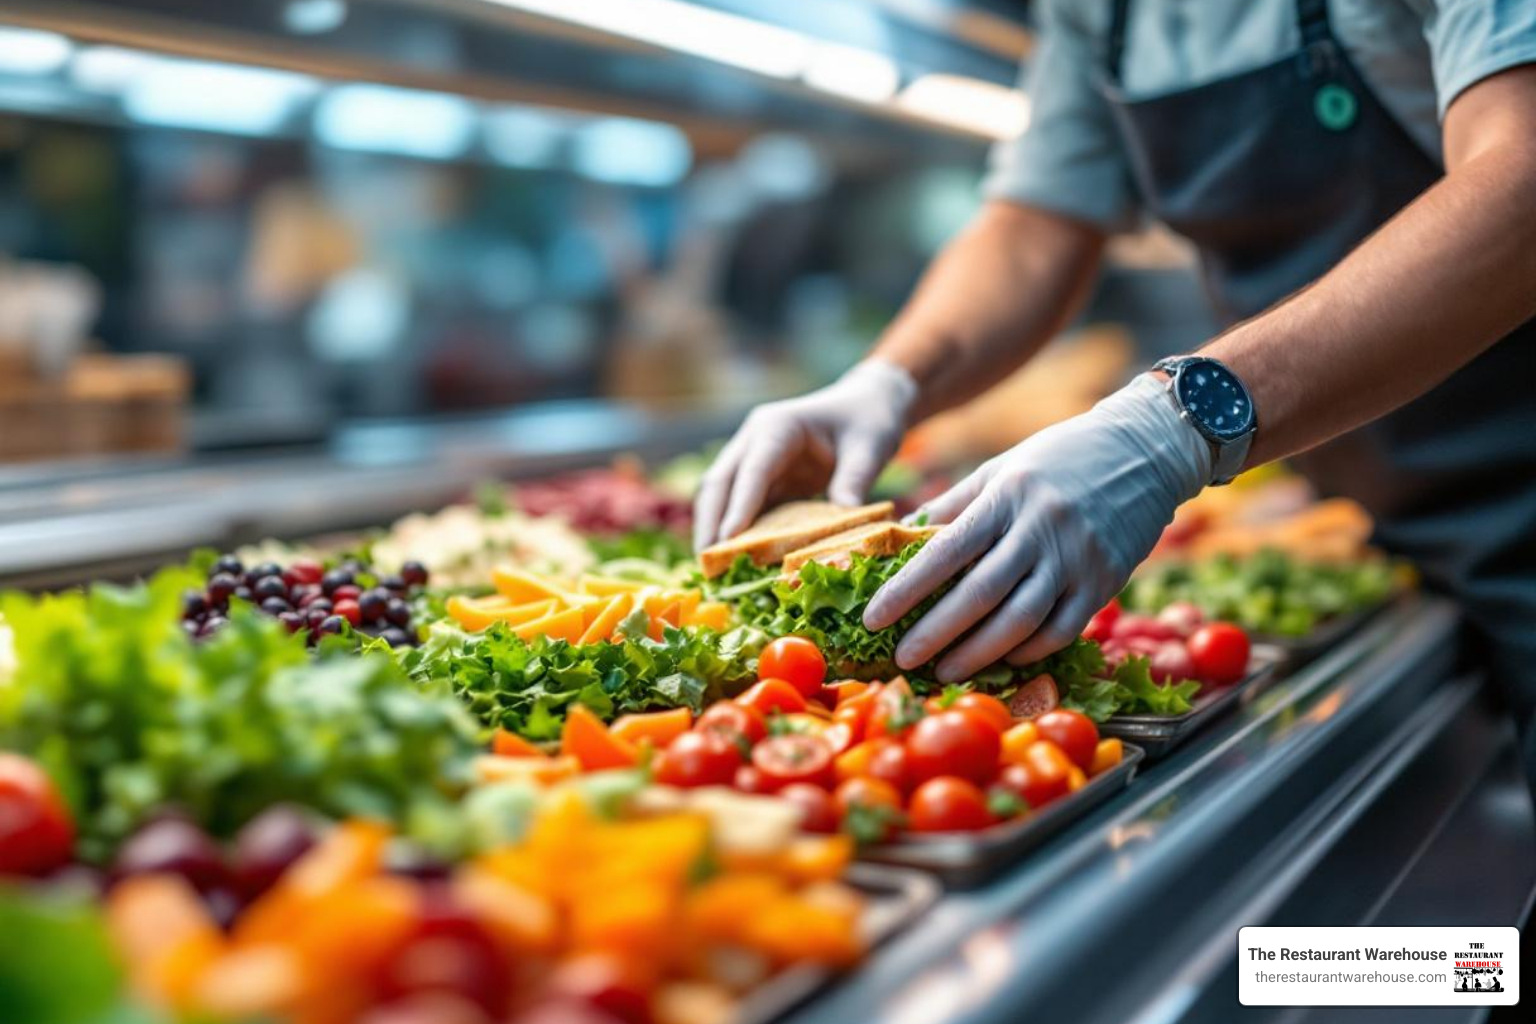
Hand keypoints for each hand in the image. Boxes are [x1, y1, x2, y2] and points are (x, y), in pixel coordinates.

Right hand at [693, 359, 917, 549]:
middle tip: (708, 565)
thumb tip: (842, 522)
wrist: (867, 404)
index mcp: (777, 426)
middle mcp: (755, 440)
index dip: (738, 506)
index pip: (752, 470)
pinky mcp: (762, 479)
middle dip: (710, 523)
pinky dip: (735, 532)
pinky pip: (740, 507)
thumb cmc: (868, 420)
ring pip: (721, 496)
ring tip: (712, 570)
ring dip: (714, 530)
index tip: (727, 540)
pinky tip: (735, 561)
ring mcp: (753, 459)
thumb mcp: (869, 448)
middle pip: (720, 483)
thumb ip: (855, 481)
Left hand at [862, 374, 1212, 682]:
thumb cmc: (1058, 459)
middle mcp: (1040, 528)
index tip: (872, 618)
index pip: (945, 551)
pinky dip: (1028, 650)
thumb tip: (902, 537)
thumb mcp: (1001, 468)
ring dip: (977, 653)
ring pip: (1020, 620)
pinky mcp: (1105, 580)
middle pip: (979, 594)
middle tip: (900, 659)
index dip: (905, 590)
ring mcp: (1076, 557)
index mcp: (1005, 497)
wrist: (1144, 450)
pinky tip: (1000, 660)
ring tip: (944, 671)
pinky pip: (1061, 629)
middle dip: (934, 633)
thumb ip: (954, 505)